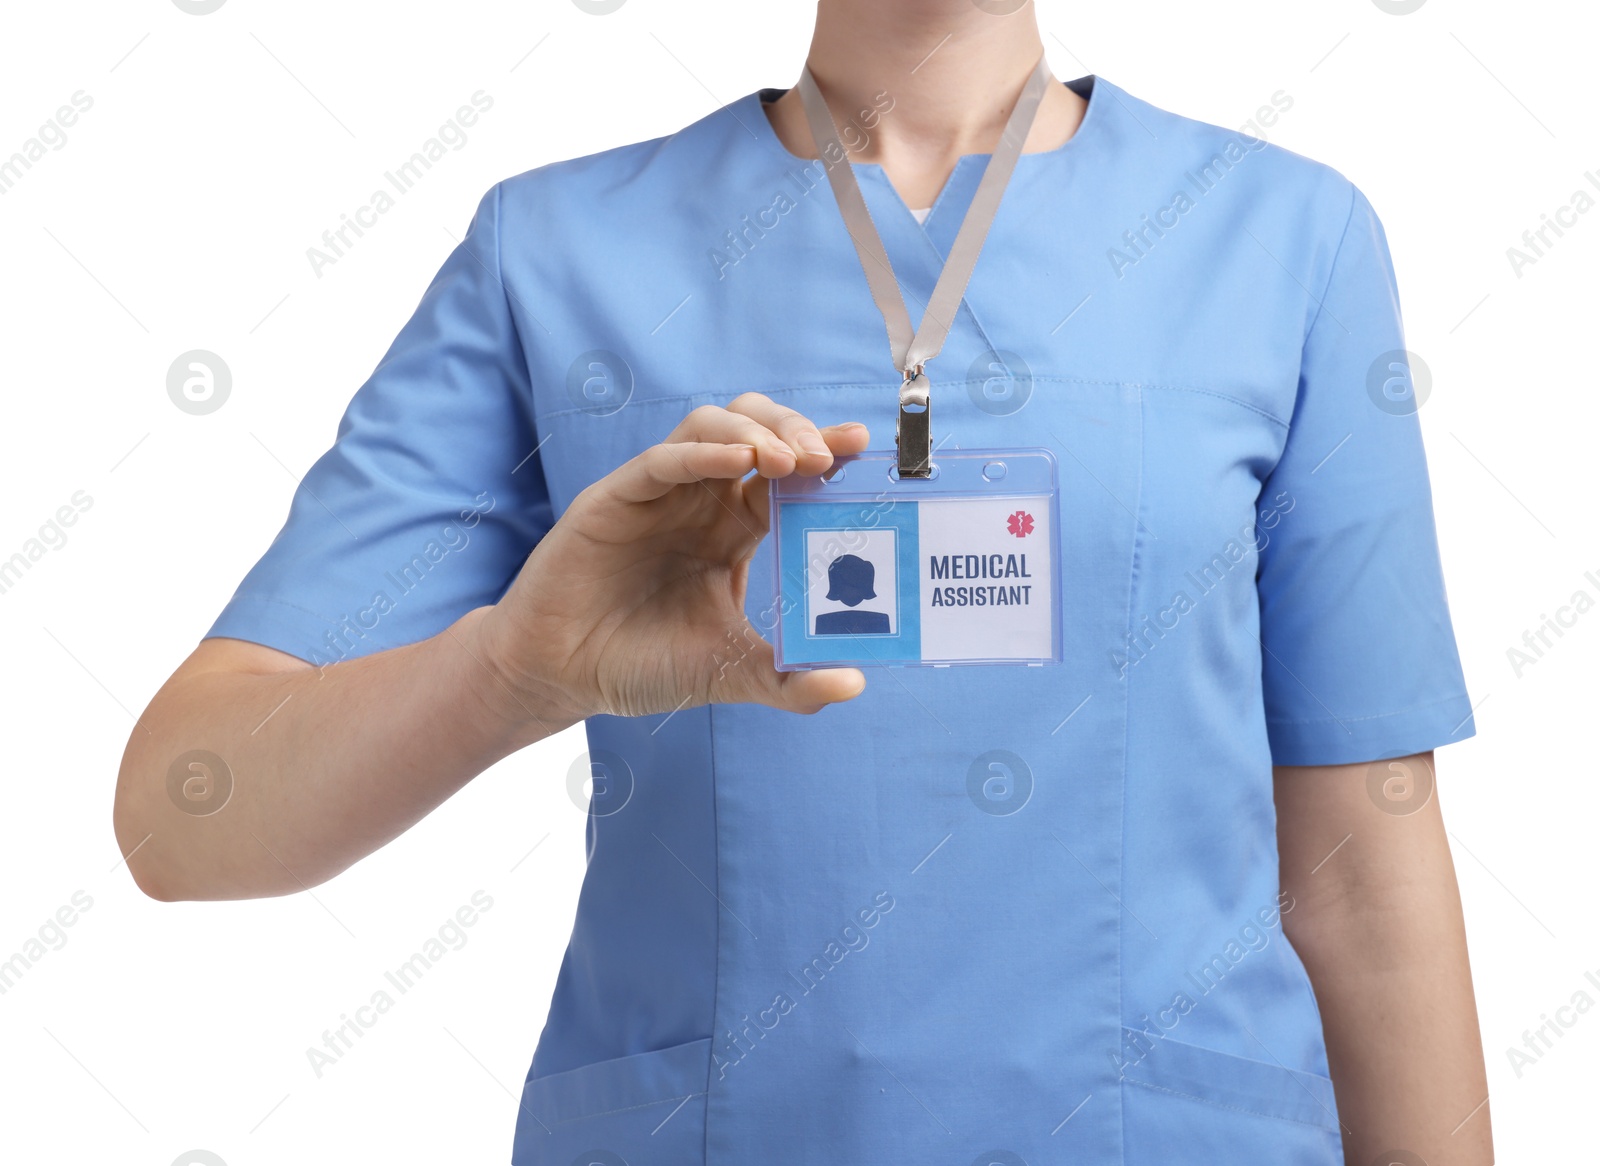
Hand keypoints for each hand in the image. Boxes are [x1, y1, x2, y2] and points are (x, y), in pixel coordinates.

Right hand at [479, 393, 871, 719]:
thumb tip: (854, 684)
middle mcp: (701, 501)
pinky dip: (704, 451)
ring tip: (789, 459)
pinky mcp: (617, 498)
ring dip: (756, 431)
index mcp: (733, 529)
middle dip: (797, 430)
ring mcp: (660, 494)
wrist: (562, 677)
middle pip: (757, 431)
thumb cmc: (641, 664)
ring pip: (713, 426)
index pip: (787, 474)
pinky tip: (739, 461)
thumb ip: (790, 682)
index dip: (824, 454)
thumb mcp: (730, 673)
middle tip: (828, 454)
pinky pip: (664, 459)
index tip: (860, 448)